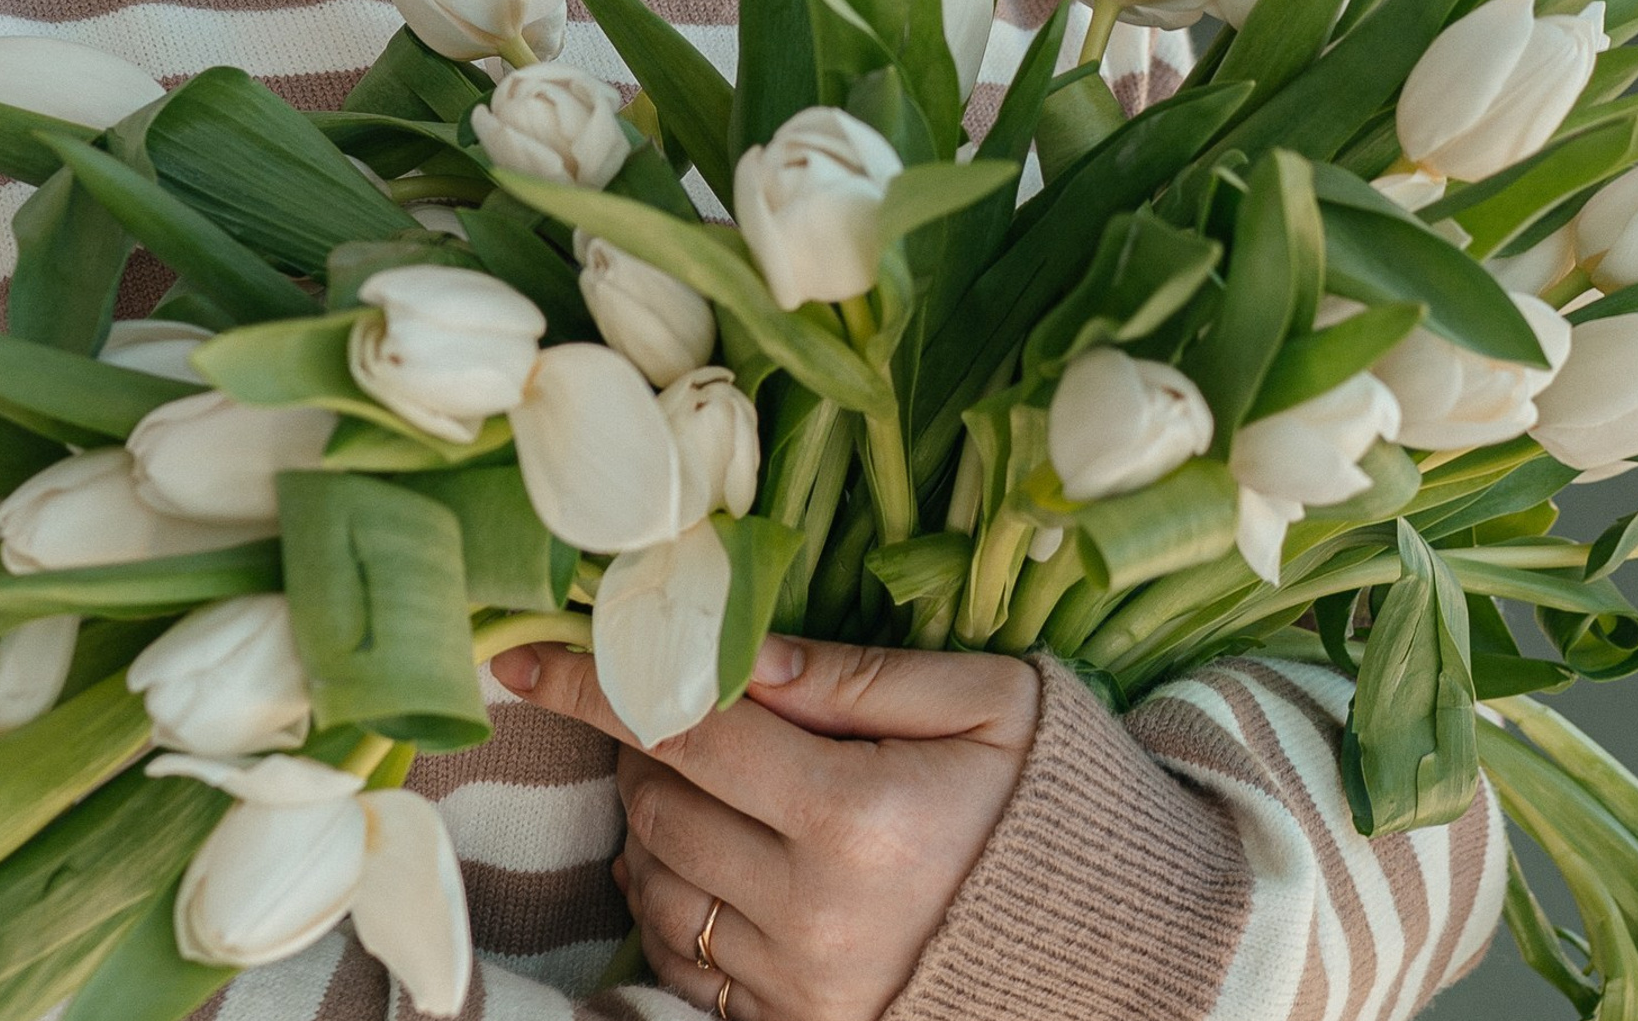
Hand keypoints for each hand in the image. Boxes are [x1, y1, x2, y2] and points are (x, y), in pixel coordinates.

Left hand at [490, 634, 1038, 1020]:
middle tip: (679, 707)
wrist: (1117, 943)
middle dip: (643, 745)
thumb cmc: (1050, 798)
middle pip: (661, 807)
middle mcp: (816, 915)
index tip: (520, 660)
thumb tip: (738, 649)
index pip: (687, 731)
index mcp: (858, 816)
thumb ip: (853, 675)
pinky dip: (674, 899)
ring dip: (651, 821)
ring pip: (658, 887)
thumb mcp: (984, 701)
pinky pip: (686, 966)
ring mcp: (802, 989)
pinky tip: (711, 857)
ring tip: (701, 780)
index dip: (595, 687)